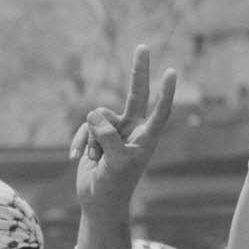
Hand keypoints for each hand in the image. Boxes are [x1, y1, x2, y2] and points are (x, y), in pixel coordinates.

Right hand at [70, 45, 176, 212]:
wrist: (98, 202)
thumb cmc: (113, 186)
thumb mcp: (115, 164)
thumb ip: (108, 138)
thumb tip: (95, 114)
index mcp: (145, 139)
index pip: (158, 112)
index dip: (164, 93)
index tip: (171, 72)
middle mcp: (133, 130)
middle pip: (136, 94)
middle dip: (138, 71)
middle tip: (143, 46)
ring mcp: (115, 130)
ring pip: (98, 116)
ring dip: (91, 138)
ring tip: (96, 159)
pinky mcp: (97, 134)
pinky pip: (84, 126)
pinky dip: (79, 141)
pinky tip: (77, 159)